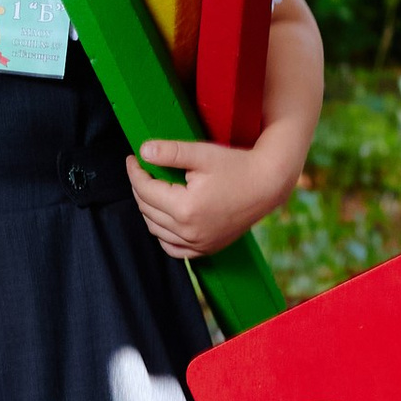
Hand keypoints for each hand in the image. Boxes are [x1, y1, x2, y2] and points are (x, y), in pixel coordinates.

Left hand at [127, 133, 295, 260]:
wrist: (268, 184)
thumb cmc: (238, 166)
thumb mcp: (202, 153)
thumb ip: (170, 152)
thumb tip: (143, 151)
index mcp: (185, 208)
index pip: (145, 190)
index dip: (134, 172)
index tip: (133, 159)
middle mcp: (189, 231)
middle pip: (147, 209)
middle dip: (139, 187)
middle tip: (142, 170)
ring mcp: (198, 243)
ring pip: (156, 230)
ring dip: (149, 209)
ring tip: (153, 188)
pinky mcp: (207, 248)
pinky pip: (173, 248)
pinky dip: (164, 234)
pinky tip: (165, 217)